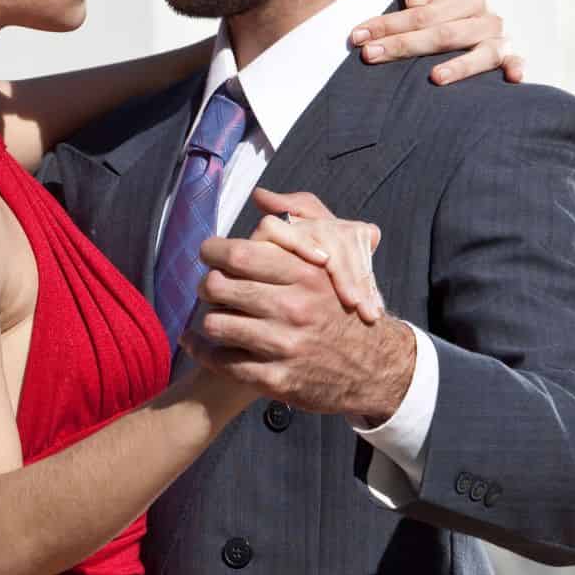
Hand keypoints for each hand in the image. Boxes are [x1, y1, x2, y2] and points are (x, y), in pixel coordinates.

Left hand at [185, 190, 414, 420]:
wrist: (376, 367)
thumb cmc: (344, 307)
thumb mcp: (335, 262)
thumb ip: (298, 228)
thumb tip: (261, 195)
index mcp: (306, 274)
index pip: (239, 254)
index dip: (213, 251)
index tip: (210, 253)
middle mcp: (294, 308)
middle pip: (218, 287)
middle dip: (206, 285)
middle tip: (210, 287)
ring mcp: (284, 346)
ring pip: (215, 324)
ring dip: (206, 320)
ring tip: (212, 316)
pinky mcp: (277, 379)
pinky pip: (222, 362)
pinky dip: (202, 352)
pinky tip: (198, 345)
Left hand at [349, 0, 525, 85]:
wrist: (461, 13)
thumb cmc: (437, 0)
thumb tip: (417, 2)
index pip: (423, 13)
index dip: (389, 25)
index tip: (358, 38)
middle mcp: (486, 17)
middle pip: (444, 35)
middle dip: (404, 45)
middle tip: (371, 56)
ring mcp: (498, 39)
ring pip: (480, 54)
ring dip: (459, 67)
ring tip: (434, 78)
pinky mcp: (508, 57)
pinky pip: (516, 63)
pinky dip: (517, 69)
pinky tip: (512, 79)